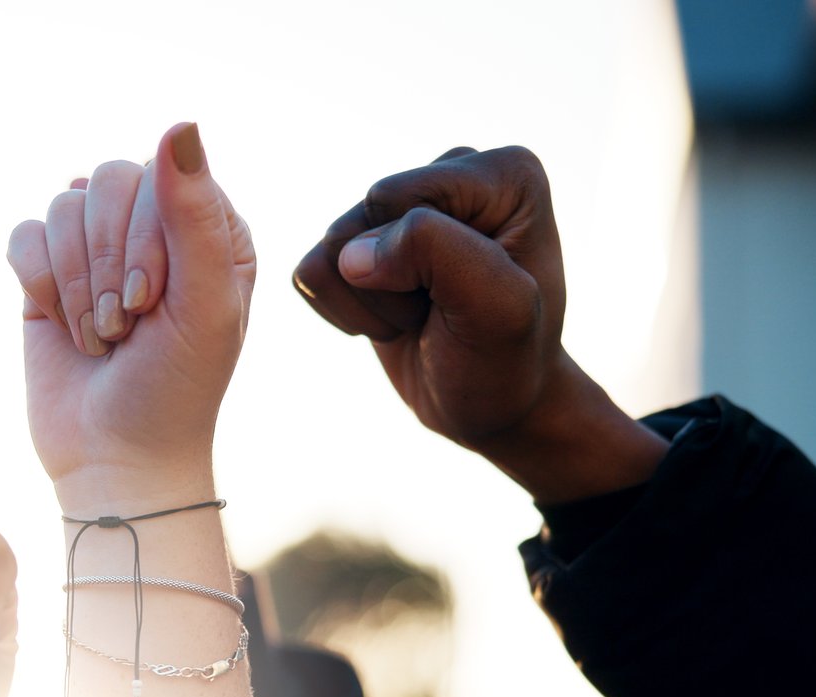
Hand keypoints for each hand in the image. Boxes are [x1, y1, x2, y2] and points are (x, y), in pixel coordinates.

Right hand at [6, 123, 254, 511]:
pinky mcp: (47, 274)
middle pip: (106, 179)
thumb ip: (196, 216)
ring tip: (101, 336)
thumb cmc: (175, 388)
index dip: (143, 237)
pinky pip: (24, 235)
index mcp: (210, 227)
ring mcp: (98, 247)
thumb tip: (179, 125)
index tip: (149, 303)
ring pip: (62, 205)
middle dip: (106, 261)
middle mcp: (154, 227)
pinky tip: (61, 325)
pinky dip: (39, 284)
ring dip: (75, 283)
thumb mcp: (204, 306)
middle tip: (123, 325)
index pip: (162, 174)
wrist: (115, 458)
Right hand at [291, 146, 663, 500]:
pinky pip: (311, 270)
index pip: (399, 197)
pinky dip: (342, 311)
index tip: (467, 300)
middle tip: (440, 313)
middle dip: (389, 283)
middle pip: (363, 217)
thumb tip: (350, 253)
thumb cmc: (504, 361)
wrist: (488, 406)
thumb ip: (438, 252)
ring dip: (368, 302)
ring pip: (331, 244)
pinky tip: (390, 321)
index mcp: (503, 173)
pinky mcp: (364, 242)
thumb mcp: (497, 311)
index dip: (414, 262)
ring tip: (419, 318)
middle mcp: (454, 172)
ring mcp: (406, 206)